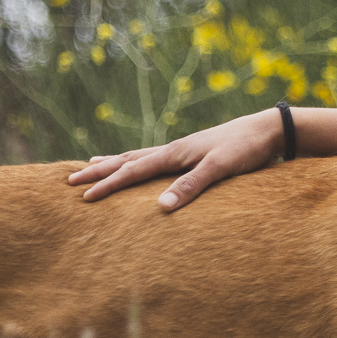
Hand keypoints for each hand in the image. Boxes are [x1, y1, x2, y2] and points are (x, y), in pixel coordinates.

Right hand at [66, 110, 283, 206]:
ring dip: (113, 163)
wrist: (266, 130)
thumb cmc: (244, 150)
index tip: (84, 196)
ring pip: (136, 157)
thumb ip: (191, 186)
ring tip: (91, 164)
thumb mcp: (219, 169)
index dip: (107, 184)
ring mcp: (180, 150)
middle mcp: (172, 150)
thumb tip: (160, 206)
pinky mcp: (191, 153)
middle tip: (70, 179)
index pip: (132, 172)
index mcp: (173, 154)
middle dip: (98, 171)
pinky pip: (153, 158)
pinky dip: (136, 162)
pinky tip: (137, 164)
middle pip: (126, 161)